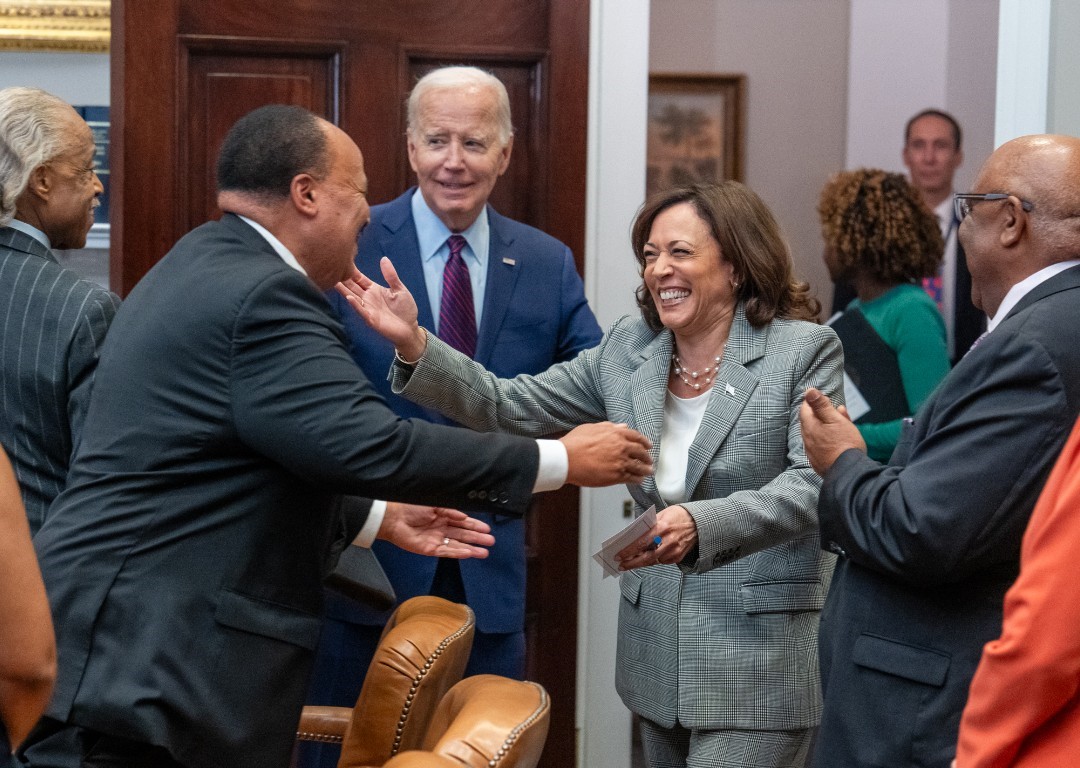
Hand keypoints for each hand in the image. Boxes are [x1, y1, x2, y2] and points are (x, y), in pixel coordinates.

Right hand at [335, 257, 426, 359]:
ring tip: (334, 281)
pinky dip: (355, 305)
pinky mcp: (371, 319)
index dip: (351, 270)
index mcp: (374, 289)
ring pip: (353, 297)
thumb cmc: (405, 309)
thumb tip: (384, 258)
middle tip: (331, 268)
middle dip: (342, 278)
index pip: (359, 278)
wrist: (410, 328)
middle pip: (352, 286)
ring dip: (344, 290)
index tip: (341, 259)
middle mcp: (367, 298)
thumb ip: (391, 275)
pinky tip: (349, 298)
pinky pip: (362, 311)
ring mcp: (368, 308)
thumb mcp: (399, 289)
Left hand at [377, 502, 494, 557]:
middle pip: (463, 534)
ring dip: (471, 549)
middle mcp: (442, 528)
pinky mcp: (430, 549)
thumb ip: (449, 509)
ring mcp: (437, 539)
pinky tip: (469, 553)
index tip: (487, 529)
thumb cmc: (410, 507)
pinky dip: (458, 553)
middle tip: (491, 541)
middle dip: (477, 538)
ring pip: (458, 545)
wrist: (393, 518)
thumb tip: (464, 516)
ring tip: (485, 552)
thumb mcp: (433, 504)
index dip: (475, 525)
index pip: (463, 521)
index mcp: (443, 515)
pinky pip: (447, 552)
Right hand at [560, 422, 651, 486]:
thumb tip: (622, 426)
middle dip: (647, 457)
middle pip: (641, 452)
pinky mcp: (616, 476)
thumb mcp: (591, 428)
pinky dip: (638, 479)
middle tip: (649, 460)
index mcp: (616, 433)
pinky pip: (632, 478)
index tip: (648, 445)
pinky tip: (639, 480)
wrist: (566, 459)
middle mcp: (621, 447)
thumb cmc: (575, 443)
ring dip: (646, 470)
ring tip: (649, 472)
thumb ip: (609, 427)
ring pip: (639, 467)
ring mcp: (620, 462)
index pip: (636, 437)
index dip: (644, 442)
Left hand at [615, 505, 697, 569]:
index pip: (641, 542)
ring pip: (653, 561)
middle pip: (646, 557)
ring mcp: (674, 551)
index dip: (628, 551)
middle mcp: (668, 541)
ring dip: (641, 563)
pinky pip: (662, 561)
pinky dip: (654, 560)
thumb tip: (633, 536)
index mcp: (662, 528)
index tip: (619, 555)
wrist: (698, 522)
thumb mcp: (661, 515)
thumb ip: (648, 526)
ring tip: (630, 563)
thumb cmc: (678, 516)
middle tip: (621, 565)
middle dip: (632, 563)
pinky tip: (647, 558)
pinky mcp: (678, 557)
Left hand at [799, 387, 865, 475]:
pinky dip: (827, 441)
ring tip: (841, 424)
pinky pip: (821, 447)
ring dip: (826, 427)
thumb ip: (821, 405)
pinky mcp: (819, 462)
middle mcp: (807, 440)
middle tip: (836, 412)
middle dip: (822, 415)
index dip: (814, 402)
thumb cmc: (844, 444)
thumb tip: (808, 391)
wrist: (849, 473)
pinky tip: (837, 441)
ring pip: (817, 434)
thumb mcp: (835, 419)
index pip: (805, 409)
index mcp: (809, 427)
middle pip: (810, 422)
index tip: (824, 400)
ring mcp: (812, 452)